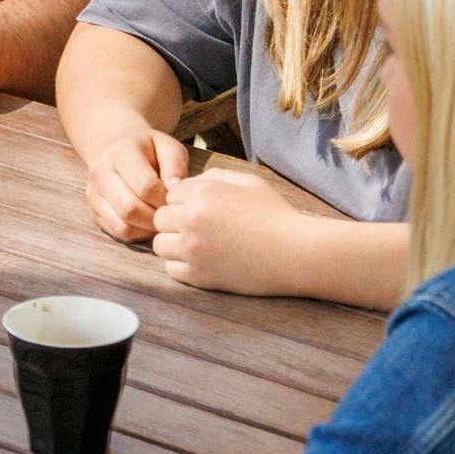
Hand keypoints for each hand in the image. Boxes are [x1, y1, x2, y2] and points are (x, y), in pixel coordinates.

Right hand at [84, 127, 197, 244]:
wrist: (117, 149)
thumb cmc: (148, 150)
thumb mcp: (167, 146)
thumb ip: (175, 165)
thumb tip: (175, 189)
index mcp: (121, 153)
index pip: (145, 186)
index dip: (164, 199)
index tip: (175, 200)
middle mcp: (101, 173)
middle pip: (130, 209)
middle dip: (155, 218)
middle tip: (169, 214)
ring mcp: (94, 194)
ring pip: (122, 225)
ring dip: (146, 229)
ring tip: (159, 219)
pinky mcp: (94, 211)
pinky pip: (117, 232)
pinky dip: (137, 234)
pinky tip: (147, 223)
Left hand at [152, 167, 310, 295]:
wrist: (294, 252)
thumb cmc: (275, 214)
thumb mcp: (248, 182)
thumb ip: (213, 177)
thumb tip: (187, 184)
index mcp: (202, 194)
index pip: (170, 194)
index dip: (183, 201)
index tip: (201, 210)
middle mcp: (191, 220)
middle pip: (159, 219)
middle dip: (174, 222)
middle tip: (197, 229)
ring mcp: (192, 250)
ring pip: (160, 245)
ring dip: (173, 244)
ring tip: (196, 245)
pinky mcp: (198, 276)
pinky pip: (171, 269)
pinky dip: (181, 266)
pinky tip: (202, 261)